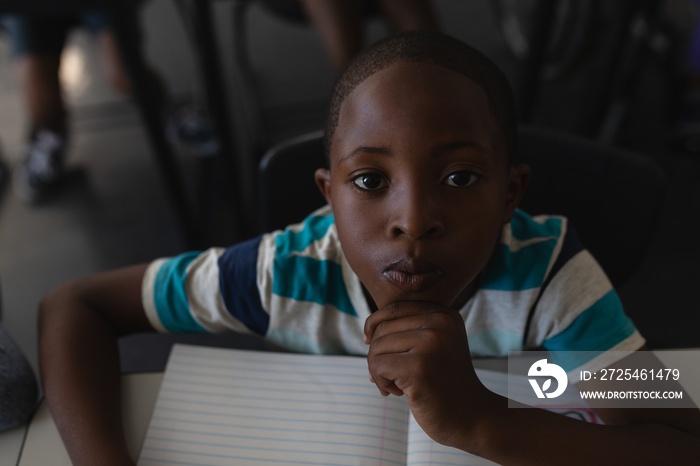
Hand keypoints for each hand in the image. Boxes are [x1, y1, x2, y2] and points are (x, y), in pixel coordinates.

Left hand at [364, 301, 488, 445]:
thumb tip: (367, 331)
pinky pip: (378, 366)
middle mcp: (439, 323)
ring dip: (377, 371)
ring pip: (377, 348)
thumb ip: (408, 331)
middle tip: (390, 378)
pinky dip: (380, 382)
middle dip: (377, 355)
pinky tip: (398, 393)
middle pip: (382, 329)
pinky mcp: (418, 368)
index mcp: (444, 314)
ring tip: (396, 386)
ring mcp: (430, 344)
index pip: (393, 309)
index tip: (373, 349)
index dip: (375, 327)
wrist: (472, 418)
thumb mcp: (433, 347)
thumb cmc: (444, 383)